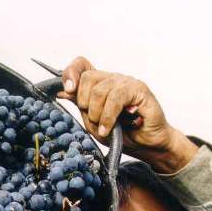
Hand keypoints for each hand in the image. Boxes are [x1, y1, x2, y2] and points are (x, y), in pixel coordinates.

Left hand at [57, 56, 197, 173]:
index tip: (67, 91)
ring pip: (99, 90)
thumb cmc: (123, 134)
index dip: (70, 74)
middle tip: (94, 120)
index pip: (81, 65)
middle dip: (84, 103)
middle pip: (87, 78)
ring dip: (97, 114)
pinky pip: (116, 98)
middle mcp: (112, 79)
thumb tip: (63, 91)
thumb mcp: (93, 122)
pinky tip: (109, 128)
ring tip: (104, 128)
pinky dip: (108, 116)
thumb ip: (81, 106)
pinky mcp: (138, 89)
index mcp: (100, 83)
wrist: (147, 145)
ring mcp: (126, 82)